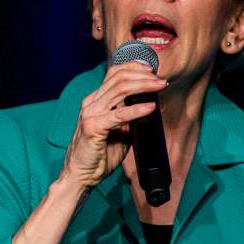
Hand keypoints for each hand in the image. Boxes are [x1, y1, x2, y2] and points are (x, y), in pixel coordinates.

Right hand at [61, 62, 167, 187]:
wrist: (81, 175)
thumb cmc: (100, 154)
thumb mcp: (119, 131)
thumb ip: (129, 118)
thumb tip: (149, 107)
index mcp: (95, 101)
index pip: (114, 74)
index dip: (135, 68)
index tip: (153, 71)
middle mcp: (91, 103)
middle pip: (119, 78)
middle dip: (143, 76)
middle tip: (161, 80)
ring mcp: (90, 113)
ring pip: (120, 90)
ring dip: (143, 86)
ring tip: (159, 86)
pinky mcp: (93, 126)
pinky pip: (119, 114)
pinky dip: (137, 109)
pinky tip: (150, 108)